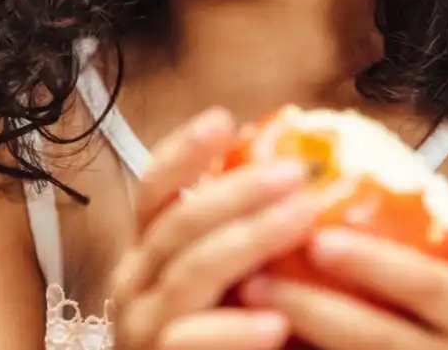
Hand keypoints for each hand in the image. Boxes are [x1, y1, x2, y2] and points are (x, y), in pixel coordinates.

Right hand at [109, 107, 324, 349]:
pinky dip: (234, 331)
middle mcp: (134, 283)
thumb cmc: (228, 336)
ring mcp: (141, 329)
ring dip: (249, 240)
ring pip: (189, 272)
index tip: (224, 119)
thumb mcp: (233, 276)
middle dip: (238, 190)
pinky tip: (276, 321)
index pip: (152, 190)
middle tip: (297, 171)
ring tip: (302, 217)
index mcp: (147, 251)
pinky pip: (190, 342)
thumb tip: (314, 173)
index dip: (184, 152)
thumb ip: (249, 232)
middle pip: (178, 222)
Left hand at [236, 228, 447, 349]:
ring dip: (294, 343)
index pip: (429, 286)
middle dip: (311, 310)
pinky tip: (265, 345)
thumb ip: (431, 254)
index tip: (317, 239)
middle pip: (378, 341)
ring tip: (241, 316)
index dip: (373, 263)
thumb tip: (344, 184)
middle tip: (252, 280)